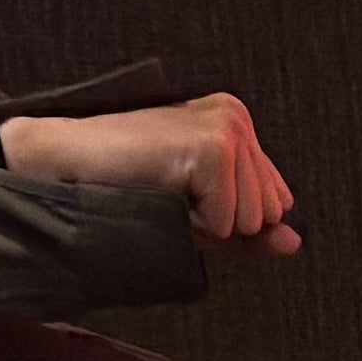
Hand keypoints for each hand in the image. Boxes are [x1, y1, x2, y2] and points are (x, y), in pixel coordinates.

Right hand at [0, 94, 300, 255]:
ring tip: (164, 190)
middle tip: (171, 192)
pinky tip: (161, 189)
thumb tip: (293, 242)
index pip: (275, 201)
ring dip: (207, 224)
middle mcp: (237, 118)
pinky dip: (194, 224)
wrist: (67, 164)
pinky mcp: (212, 149)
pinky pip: (228, 223)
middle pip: (270, 212)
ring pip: (253, 220)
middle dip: (223, 222)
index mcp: (237, 122)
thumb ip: (250, 228)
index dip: (231, 217)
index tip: (183, 191)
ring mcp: (226, 129)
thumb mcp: (199, 210)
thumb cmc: (127, 185)